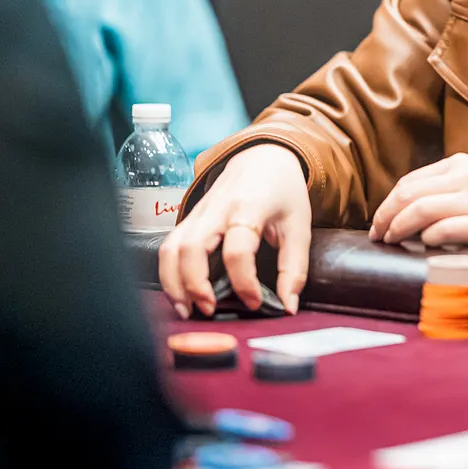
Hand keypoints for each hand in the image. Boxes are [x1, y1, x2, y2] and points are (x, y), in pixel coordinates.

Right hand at [158, 143, 311, 319]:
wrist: (264, 159)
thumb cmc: (283, 193)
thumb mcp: (299, 226)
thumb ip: (294, 268)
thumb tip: (288, 306)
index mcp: (249, 208)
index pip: (237, 250)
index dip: (243, 282)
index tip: (253, 302)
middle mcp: (217, 209)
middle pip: (192, 248)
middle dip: (194, 284)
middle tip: (210, 309)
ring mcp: (198, 213)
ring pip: (171, 248)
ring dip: (174, 283)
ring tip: (188, 310)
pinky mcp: (188, 219)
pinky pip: (168, 247)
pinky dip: (168, 274)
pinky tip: (181, 295)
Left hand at [367, 152, 467, 249]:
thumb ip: (450, 185)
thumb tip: (412, 207)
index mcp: (462, 164)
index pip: (409, 182)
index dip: (387, 203)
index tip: (378, 221)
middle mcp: (467, 178)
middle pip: (408, 195)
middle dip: (384, 216)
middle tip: (376, 235)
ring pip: (421, 211)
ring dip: (398, 228)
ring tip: (391, 242)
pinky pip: (446, 230)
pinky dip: (428, 238)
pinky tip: (423, 245)